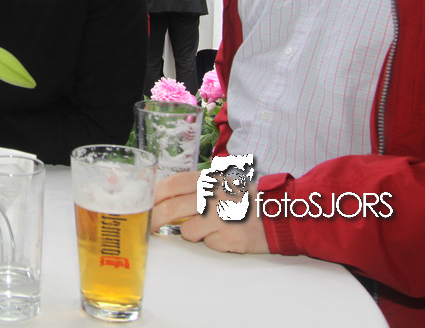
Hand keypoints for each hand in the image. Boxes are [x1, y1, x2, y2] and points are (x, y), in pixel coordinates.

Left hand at [152, 171, 268, 253]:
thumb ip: (195, 189)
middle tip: (148, 227)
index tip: (144, 204)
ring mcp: (222, 217)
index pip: (171, 184)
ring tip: (212, 227)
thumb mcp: (221, 183)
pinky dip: (214, 242)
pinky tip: (227, 234)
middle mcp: (213, 195)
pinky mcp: (231, 238)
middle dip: (154, 220)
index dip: (154, 195)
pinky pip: (209, 244)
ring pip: (188, 231)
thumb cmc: (247, 199)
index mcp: (209, 179)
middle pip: (170, 209)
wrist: (281, 213)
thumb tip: (163, 198)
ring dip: (193, 233)